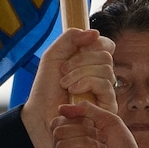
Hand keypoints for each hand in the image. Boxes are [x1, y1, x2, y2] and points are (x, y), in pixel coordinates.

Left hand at [20, 28, 115, 147]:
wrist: (40, 115)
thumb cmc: (46, 89)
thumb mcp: (53, 56)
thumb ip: (70, 38)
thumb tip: (95, 33)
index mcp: (92, 62)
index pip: (106, 45)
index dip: (92, 44)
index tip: (73, 53)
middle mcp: (102, 76)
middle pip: (105, 55)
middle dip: (80, 61)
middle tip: (63, 73)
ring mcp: (106, 91)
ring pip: (106, 69)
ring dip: (80, 74)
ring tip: (65, 85)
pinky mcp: (108, 106)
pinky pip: (105, 85)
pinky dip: (86, 83)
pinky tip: (73, 92)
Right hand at [50, 104, 148, 147]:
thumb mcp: (108, 120)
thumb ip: (86, 109)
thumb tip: (62, 108)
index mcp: (72, 137)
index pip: (58, 122)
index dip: (75, 119)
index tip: (93, 124)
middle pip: (58, 132)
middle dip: (84, 131)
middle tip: (102, 139)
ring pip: (61, 145)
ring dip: (86, 143)